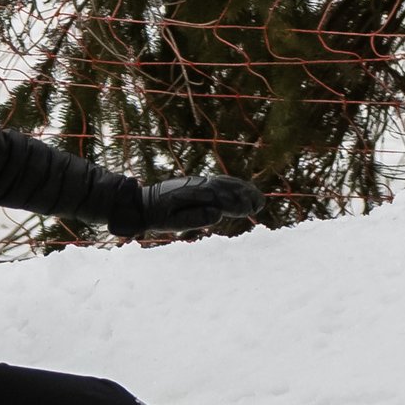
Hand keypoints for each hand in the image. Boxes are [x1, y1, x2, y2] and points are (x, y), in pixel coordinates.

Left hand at [137, 174, 262, 234]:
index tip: (251, 209)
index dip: (237, 204)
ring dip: (243, 189)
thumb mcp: (173, 222)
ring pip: (226, 183)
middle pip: (227, 188)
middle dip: (245, 195)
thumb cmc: (159, 216)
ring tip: (258, 199)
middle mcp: (199, 185)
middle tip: (260, 204)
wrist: (145, 202)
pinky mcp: (200, 182)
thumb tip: (217, 214)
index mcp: (194, 196)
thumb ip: (195, 218)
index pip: (221, 199)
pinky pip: (221, 181)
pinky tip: (244, 191)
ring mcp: (200, 182)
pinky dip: (234, 185)